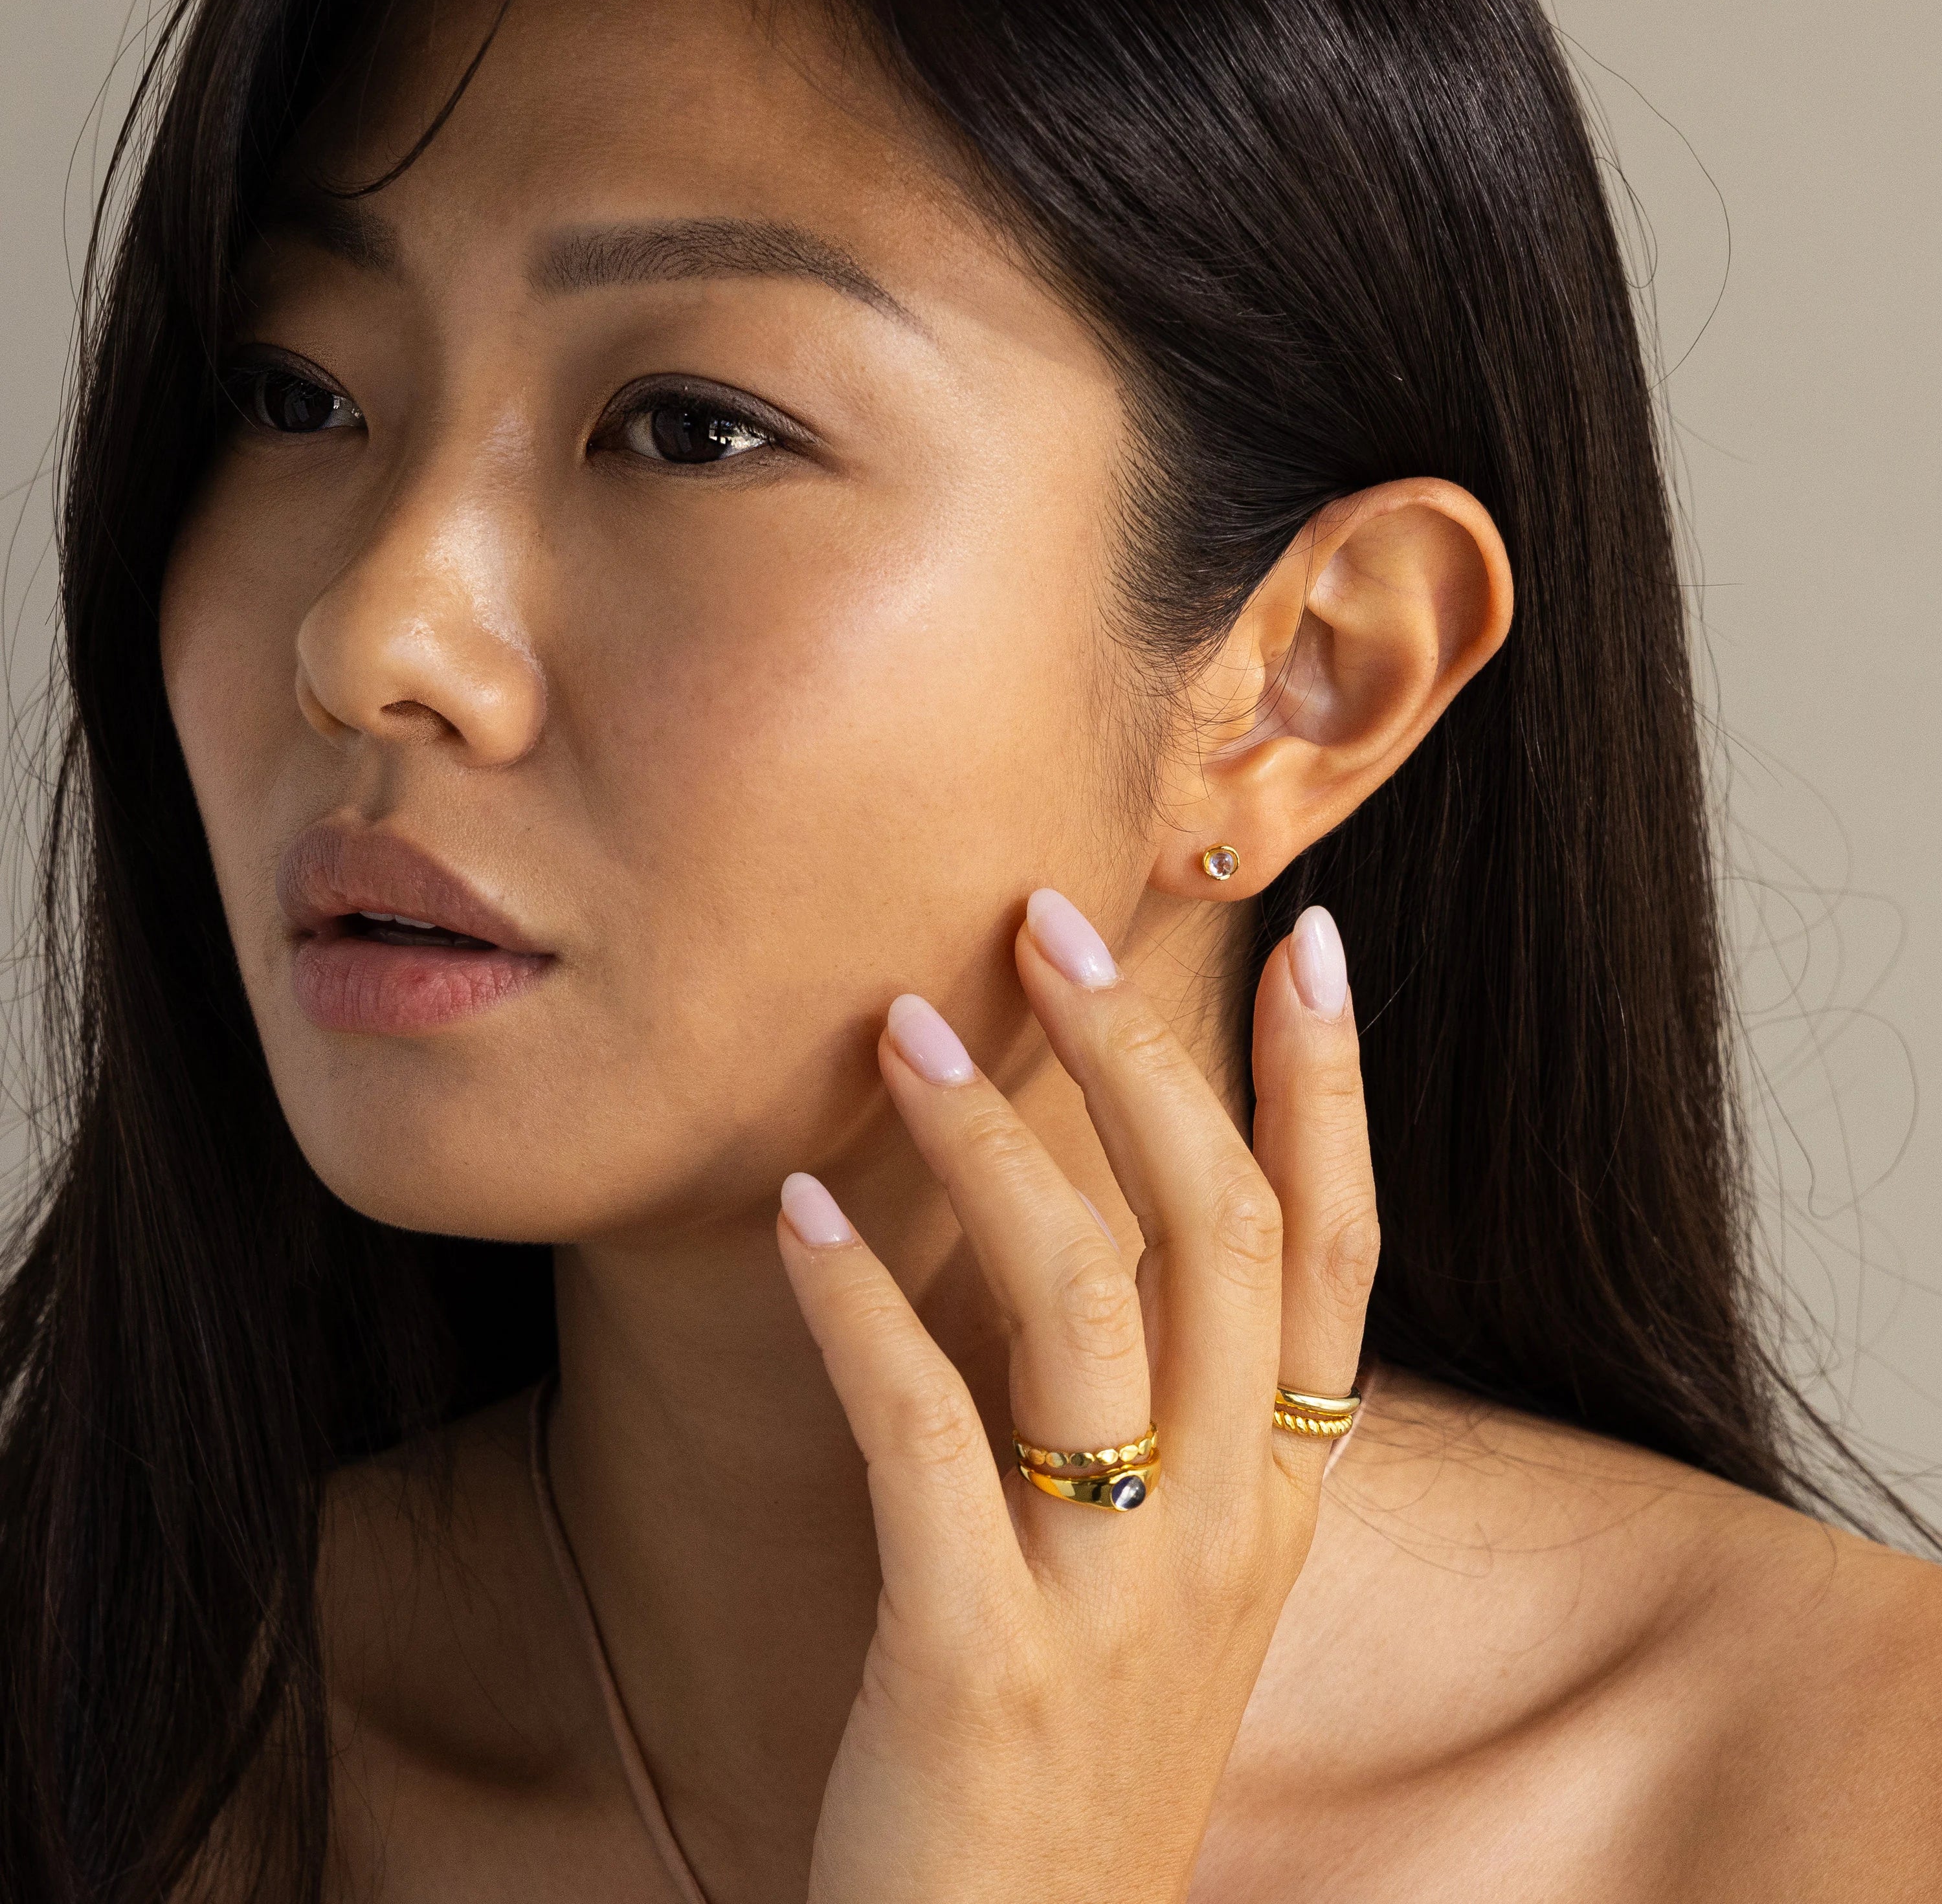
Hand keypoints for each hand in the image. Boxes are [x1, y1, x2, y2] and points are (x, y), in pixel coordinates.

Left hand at [775, 890, 1377, 1903]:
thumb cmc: (1073, 1758)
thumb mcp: (1169, 1589)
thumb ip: (1174, 1430)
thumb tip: (1122, 1241)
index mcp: (1276, 1503)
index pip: (1334, 1256)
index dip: (1330, 1096)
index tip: (1311, 948)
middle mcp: (1221, 1533)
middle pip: (1220, 1234)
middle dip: (1145, 1057)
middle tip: (1053, 921)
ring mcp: (1112, 1599)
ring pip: (1087, 1306)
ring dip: (995, 1144)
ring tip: (903, 1026)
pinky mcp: (978, 1661)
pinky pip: (922, 1433)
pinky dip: (859, 1304)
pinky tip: (801, 1213)